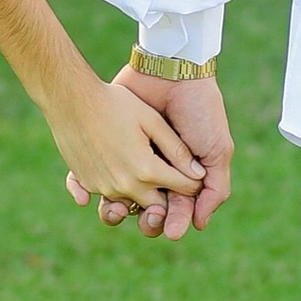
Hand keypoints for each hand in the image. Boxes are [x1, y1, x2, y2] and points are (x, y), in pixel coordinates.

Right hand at [41, 62, 205, 223]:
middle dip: (168, 195)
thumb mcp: (152, 121)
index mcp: (146, 171)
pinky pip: (110, 195)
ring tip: (142, 167)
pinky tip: (118, 165)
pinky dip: (118, 187)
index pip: (184, 188)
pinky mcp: (88, 184)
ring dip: (142, 191)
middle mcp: (125, 186)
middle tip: (168, 174)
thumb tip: (199, 174)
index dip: (193, 180)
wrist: (70, 99)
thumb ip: (177, 149)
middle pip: (158, 206)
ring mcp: (104, 188)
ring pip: (134, 203)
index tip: (192, 169)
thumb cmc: (114, 103)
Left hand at [71, 67, 234, 238]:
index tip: (170, 229)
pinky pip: (86, 176)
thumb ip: (216, 189)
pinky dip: (83, 190)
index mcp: (177, 177)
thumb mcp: (217, 150)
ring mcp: (126, 160)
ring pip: (114, 199)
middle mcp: (151, 172)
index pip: (172, 211)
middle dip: (145, 222)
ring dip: (113, 212)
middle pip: (143, 211)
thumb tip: (199, 225)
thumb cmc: (200, 111)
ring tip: (116, 209)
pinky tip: (87, 197)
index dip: (171, 223)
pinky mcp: (103, 147)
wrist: (172, 71)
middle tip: (147, 219)